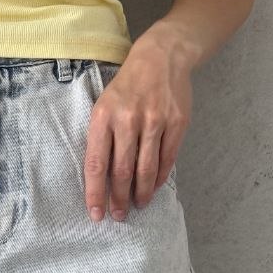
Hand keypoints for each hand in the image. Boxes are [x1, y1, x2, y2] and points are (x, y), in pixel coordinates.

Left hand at [84, 44, 192, 220]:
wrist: (161, 57)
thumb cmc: (127, 86)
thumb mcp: (104, 105)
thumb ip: (102, 138)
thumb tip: (101, 178)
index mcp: (103, 116)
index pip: (97, 163)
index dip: (96, 193)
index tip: (96, 213)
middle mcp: (128, 120)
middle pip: (122, 171)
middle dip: (119, 199)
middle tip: (119, 216)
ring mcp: (155, 121)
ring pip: (146, 169)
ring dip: (141, 193)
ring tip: (137, 205)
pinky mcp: (177, 123)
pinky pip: (167, 159)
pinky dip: (159, 178)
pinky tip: (153, 187)